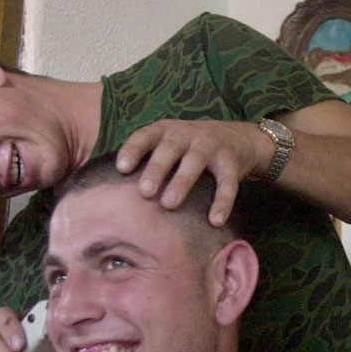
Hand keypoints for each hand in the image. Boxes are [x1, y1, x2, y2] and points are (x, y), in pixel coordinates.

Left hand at [115, 119, 269, 225]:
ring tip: (170, 204)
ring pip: (195, 162)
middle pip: (169, 149)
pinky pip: (227, 182)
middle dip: (156, 169)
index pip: (145, 136)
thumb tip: (112, 193)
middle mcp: (186, 134)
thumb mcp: (168, 144)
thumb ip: (147, 159)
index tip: (121, 168)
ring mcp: (210, 145)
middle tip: (144, 192)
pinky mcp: (231, 161)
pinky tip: (215, 220)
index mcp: (165, 131)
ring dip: (182, 182)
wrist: (238, 137)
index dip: (133, 150)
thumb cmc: (190, 147)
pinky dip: (222, 201)